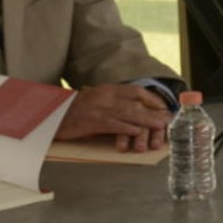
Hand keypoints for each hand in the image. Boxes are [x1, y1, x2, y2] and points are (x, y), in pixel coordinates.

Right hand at [55, 84, 170, 152]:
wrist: (54, 114)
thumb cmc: (77, 109)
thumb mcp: (99, 99)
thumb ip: (116, 102)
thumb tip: (137, 110)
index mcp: (109, 89)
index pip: (137, 91)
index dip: (153, 99)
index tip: (164, 107)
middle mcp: (107, 96)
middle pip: (137, 102)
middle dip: (155, 111)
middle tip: (168, 118)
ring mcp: (100, 108)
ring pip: (129, 113)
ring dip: (147, 120)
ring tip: (160, 126)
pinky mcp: (93, 121)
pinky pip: (114, 124)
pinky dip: (128, 128)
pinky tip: (139, 132)